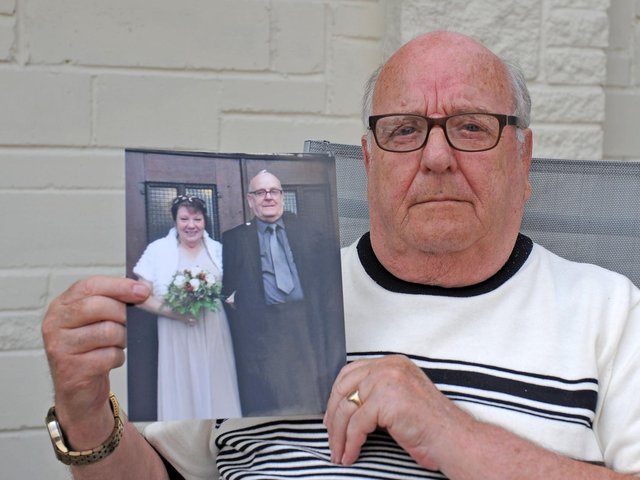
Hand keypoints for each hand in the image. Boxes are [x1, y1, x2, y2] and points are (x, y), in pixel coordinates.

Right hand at [42, 276, 149, 425]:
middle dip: (124, 313)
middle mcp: (55, 323)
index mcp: (61, 305)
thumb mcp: (99, 320)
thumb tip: (145, 290)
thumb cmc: (93, 349)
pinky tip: (111, 360)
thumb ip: (115, 301)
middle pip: (98, 306)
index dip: (120, 286)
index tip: (144, 291)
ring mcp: (60, 346)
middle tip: (136, 321)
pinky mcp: (71, 369)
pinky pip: (108, 355)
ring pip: (107, 331)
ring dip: (122, 338)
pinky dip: (117, 357)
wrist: (79, 392)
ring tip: (119, 343)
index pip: (90, 286)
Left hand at [324, 354, 473, 470]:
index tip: (332, 417)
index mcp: (392, 363)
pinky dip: (350, 443)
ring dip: (338, 435)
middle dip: (333, 416)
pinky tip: (350, 455)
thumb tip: (346, 406)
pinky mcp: (386, 400)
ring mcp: (388, 381)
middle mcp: (389, 367)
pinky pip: (357, 425)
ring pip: (347, 409)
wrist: (455, 439)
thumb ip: (377, 392)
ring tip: (338, 453)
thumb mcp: (400, 398)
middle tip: (331, 437)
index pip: (351, 373)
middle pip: (344, 388)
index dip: (337, 397)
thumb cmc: (432, 426)